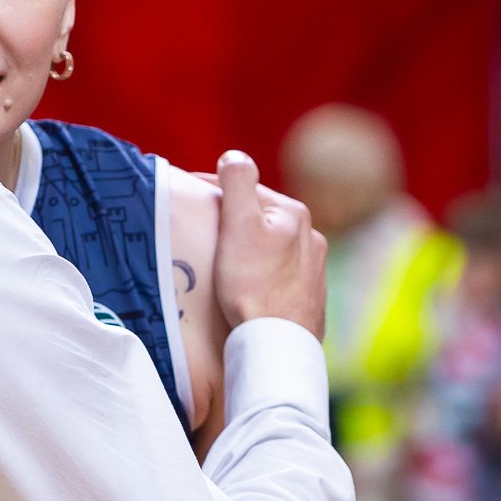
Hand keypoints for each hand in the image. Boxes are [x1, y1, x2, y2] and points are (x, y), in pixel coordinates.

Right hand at [213, 151, 326, 336]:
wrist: (276, 344)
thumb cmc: (253, 285)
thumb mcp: (239, 225)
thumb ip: (238, 182)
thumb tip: (235, 156)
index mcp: (294, 214)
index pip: (246, 189)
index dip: (213, 187)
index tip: (187, 191)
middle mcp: (310, 238)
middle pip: (260, 218)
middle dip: (234, 217)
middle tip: (202, 225)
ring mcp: (313, 270)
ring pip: (272, 247)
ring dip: (250, 246)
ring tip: (224, 259)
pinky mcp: (309, 299)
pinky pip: (279, 275)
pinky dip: (262, 273)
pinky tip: (250, 286)